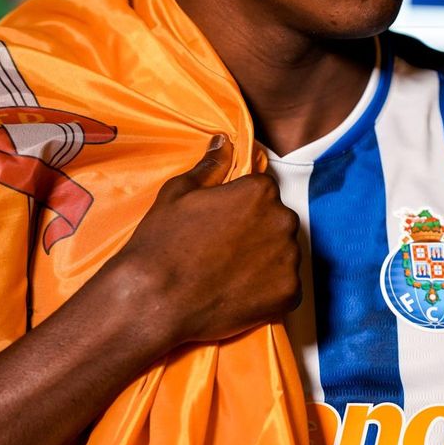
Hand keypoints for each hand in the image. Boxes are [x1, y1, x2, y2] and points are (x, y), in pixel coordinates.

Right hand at [102, 135, 302, 352]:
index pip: (263, 191)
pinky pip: (284, 288)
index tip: (222, 223)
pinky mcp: (289, 295)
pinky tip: (237, 293)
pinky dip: (267, 292)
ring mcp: (289, 260)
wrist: (154, 301)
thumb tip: (223, 143)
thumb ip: (210, 166)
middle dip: (256, 233)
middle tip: (222, 251)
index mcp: (260, 191)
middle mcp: (283, 220)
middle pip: (276, 222)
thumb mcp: (178, 192)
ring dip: (263, 261)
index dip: (240, 207)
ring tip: (228, 274)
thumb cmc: (162, 243)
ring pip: (282, 255)